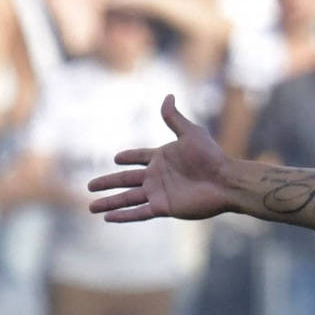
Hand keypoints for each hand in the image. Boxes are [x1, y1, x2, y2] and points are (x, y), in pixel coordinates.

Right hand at [86, 97, 236, 222]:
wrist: (225, 180)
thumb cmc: (211, 156)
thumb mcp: (190, 133)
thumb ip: (174, 118)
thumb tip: (168, 96)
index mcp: (162, 158)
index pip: (138, 158)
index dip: (127, 158)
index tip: (115, 159)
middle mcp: (157, 176)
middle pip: (126, 180)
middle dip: (107, 183)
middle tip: (89, 186)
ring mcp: (159, 193)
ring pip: (127, 198)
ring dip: (109, 202)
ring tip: (90, 206)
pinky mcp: (163, 207)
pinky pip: (139, 212)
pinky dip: (123, 215)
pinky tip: (108, 218)